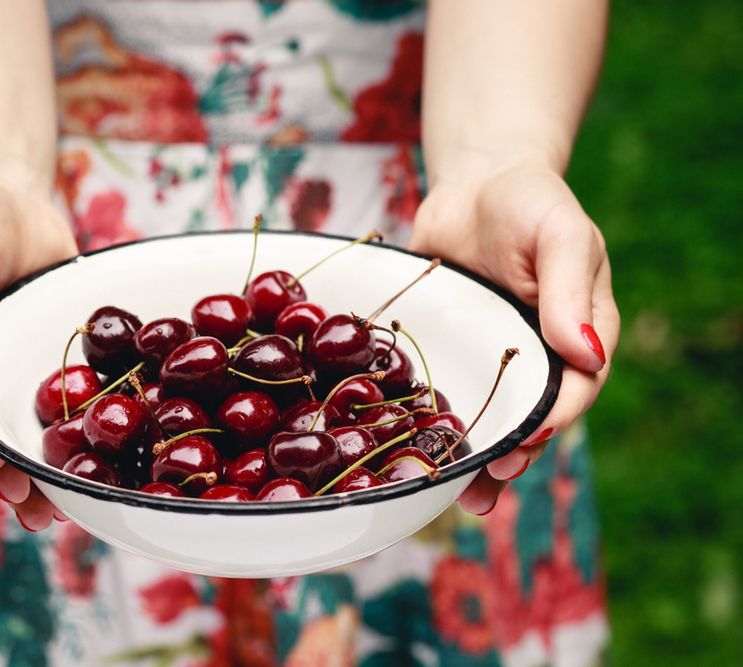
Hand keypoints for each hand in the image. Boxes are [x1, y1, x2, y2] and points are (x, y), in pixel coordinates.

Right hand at [0, 158, 76, 529]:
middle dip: (7, 475)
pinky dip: (73, 430)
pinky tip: (95, 461)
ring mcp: (9, 366)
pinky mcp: (48, 357)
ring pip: (21, 428)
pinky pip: (59, 399)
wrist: (8, 191)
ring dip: (39, 470)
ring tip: (63, 512)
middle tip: (36, 508)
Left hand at [410, 158, 619, 514]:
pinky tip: (418, 449)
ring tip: (460, 495)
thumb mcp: (557, 233)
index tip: (531, 439)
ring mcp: (493, 357)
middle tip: (490, 481)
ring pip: (490, 417)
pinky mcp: (453, 352)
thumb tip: (586, 354)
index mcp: (580, 331)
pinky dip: (437, 423)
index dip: (555, 417)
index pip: (576, 386)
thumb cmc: (526, 201)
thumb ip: (569, 290)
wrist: (472, 185)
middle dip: (514, 454)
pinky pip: (448, 392)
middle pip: (533, 417)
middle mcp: (538, 353)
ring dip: (477, 458)